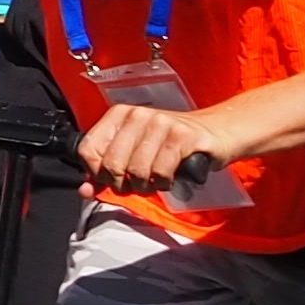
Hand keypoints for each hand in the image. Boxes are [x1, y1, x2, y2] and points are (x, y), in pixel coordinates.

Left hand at [79, 100, 228, 193]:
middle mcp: (137, 115)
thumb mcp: (136, 152)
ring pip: (136, 171)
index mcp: (119, 115)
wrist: (218, 132)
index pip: (87, 149)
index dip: (96, 173)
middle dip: (122, 184)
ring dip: (146, 185)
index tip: (111, 180)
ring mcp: (160, 123)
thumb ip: (108, 170)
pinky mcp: (182, 136)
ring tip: (156, 181)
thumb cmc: (173, 145)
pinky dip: (164, 183)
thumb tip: (85, 190)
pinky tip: (170, 178)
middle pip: (111, 164)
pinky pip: (160, 172)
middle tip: (137, 185)